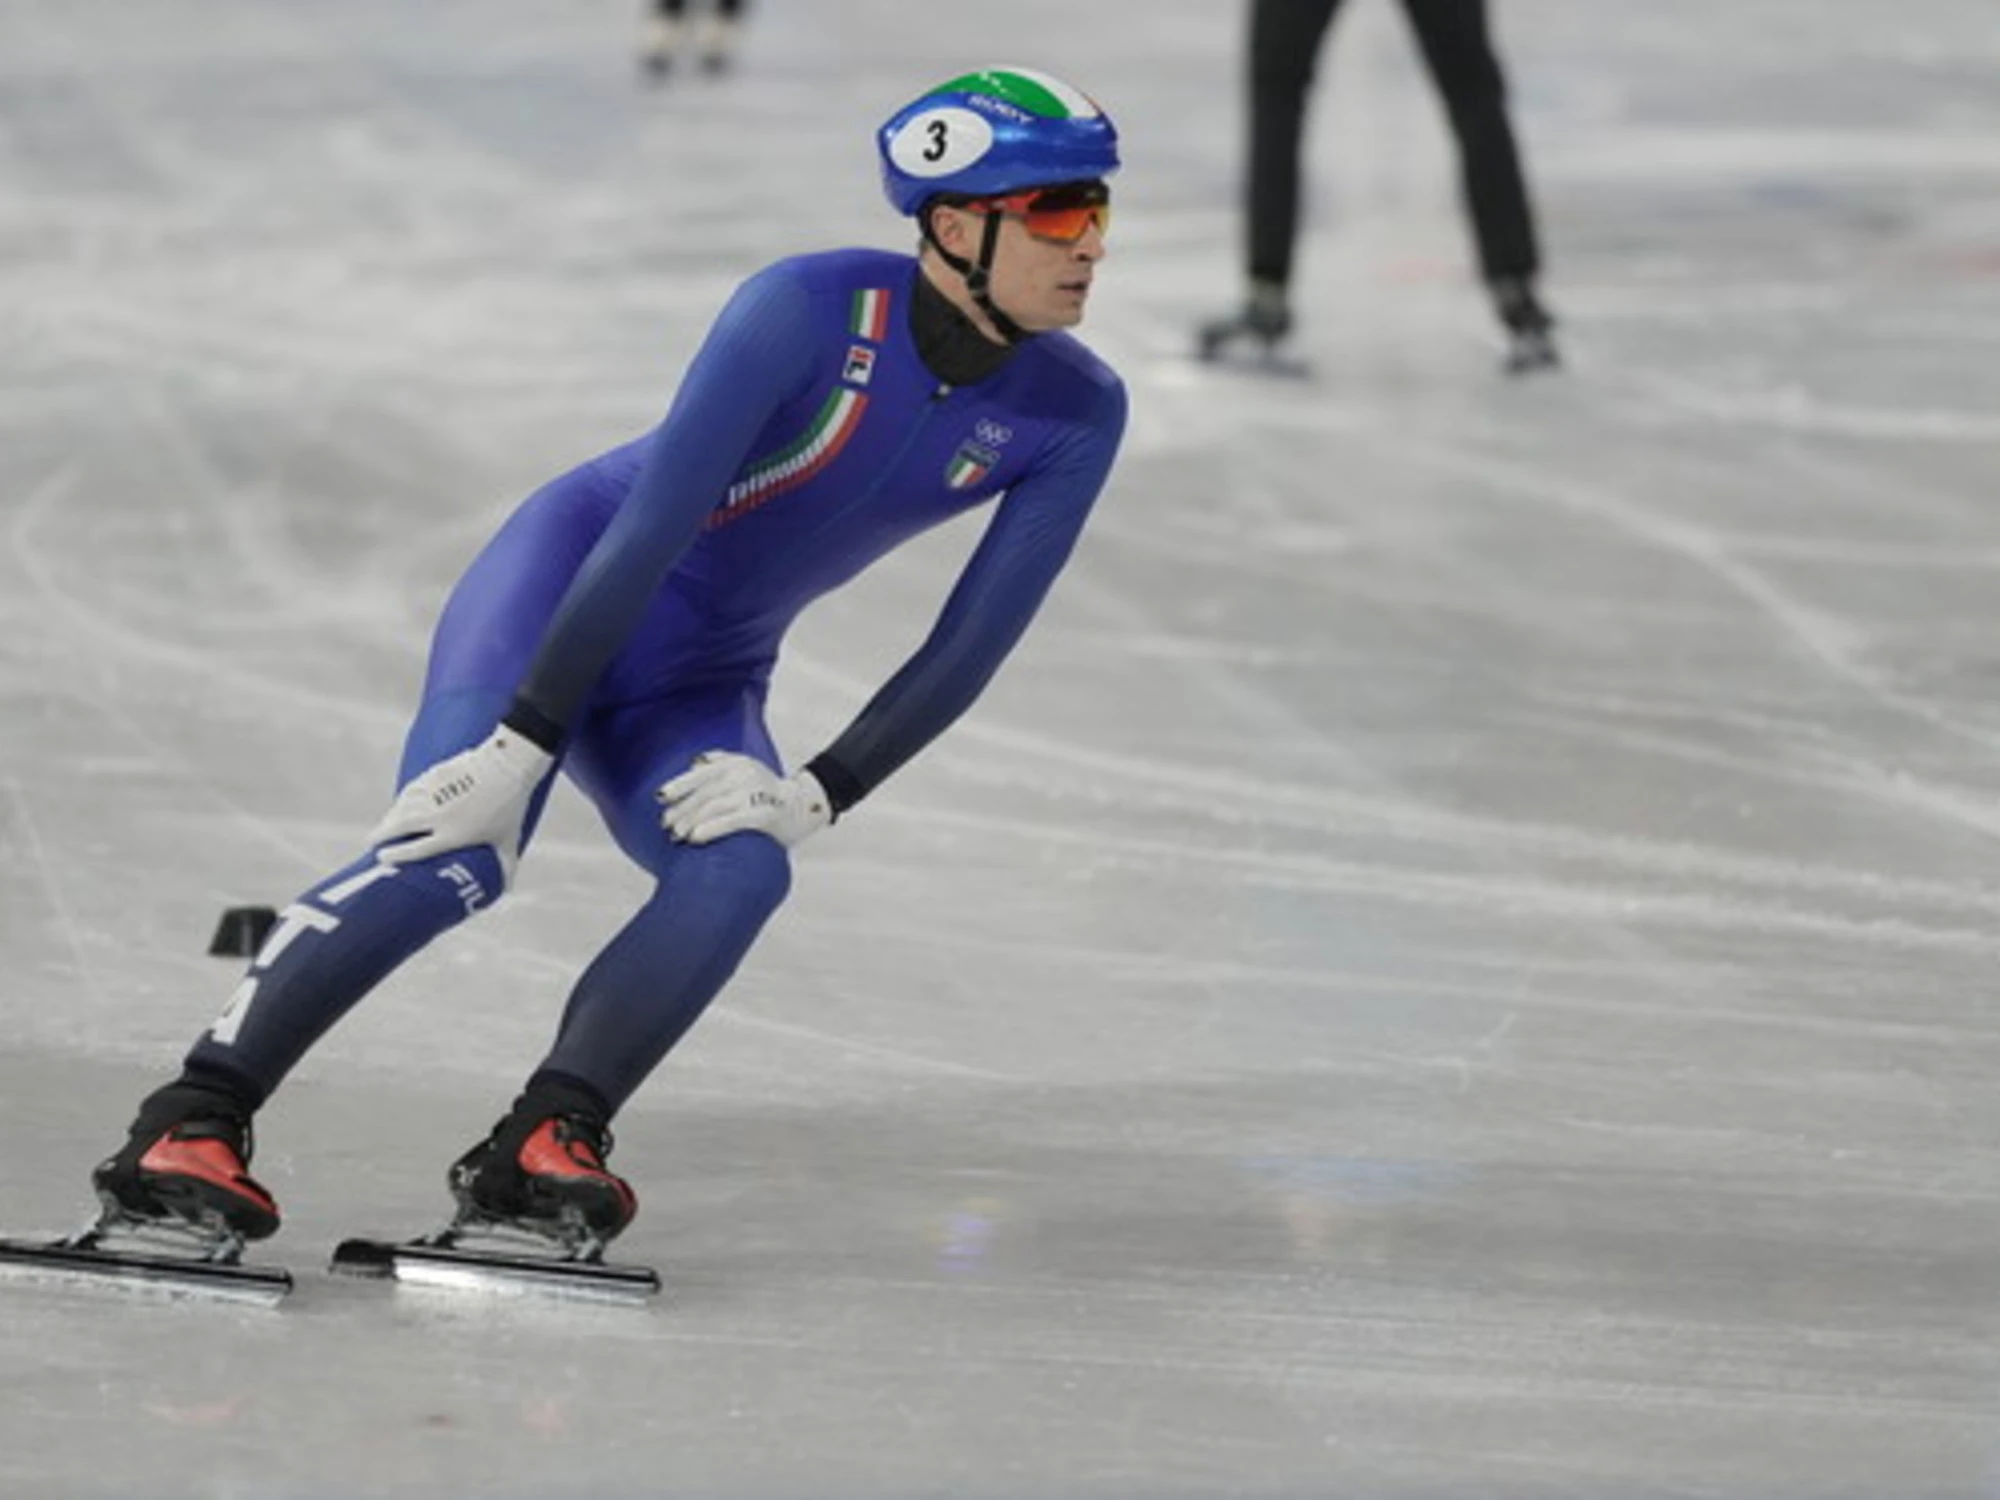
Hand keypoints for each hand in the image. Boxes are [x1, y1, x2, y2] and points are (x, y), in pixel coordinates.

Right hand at [368, 726, 554, 888]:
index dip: (395, 854)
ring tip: (385, 826)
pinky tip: (401, 804)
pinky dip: (404, 799)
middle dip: (381, 834)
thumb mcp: (509, 840)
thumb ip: (505, 866)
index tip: (380, 857)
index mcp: (454, 835)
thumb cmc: (511, 808)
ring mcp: (436, 794)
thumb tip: (506, 889)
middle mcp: (440, 816)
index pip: (416, 849)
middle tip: (372, 841)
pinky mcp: (434, 776)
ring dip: (391, 817)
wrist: (510, 766)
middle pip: (400, 826)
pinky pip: (413, 790)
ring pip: (403, 806)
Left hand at [657, 752, 830, 848]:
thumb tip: (693, 764)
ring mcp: (755, 792)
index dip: (678, 786)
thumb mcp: (746, 769)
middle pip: (704, 793)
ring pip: (713, 807)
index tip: (660, 799)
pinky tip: (695, 838)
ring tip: (677, 836)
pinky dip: (711, 829)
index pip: (700, 774)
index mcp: (736, 762)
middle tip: (666, 826)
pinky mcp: (764, 813)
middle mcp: (744, 773)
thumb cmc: (766, 792)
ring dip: (691, 822)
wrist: (803, 806)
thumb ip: (720, 762)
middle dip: (681, 810)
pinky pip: (732, 821)